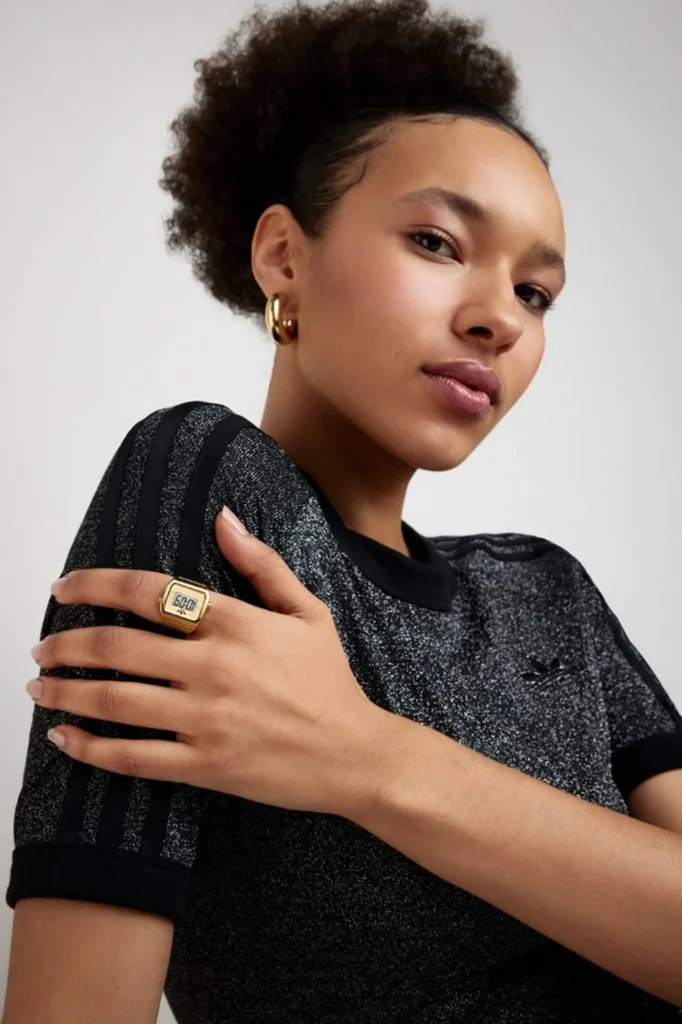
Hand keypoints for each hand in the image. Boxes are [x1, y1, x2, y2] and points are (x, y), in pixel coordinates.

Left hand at [26, 506, 391, 817]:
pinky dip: (90, 748)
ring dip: (65, 693)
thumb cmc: (329, 681)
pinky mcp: (204, 765)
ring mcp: (205, 719)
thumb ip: (261, 564)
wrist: (354, 753)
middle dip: (65, 645)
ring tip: (39, 686)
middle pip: (115, 647)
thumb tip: (222, 519)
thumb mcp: (308, 610)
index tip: (63, 589)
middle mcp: (214, 667)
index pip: (148, 592)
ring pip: (114, 702)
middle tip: (42, 646)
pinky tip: (64, 738)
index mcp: (236, 623)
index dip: (95, 586)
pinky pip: (132, 757)